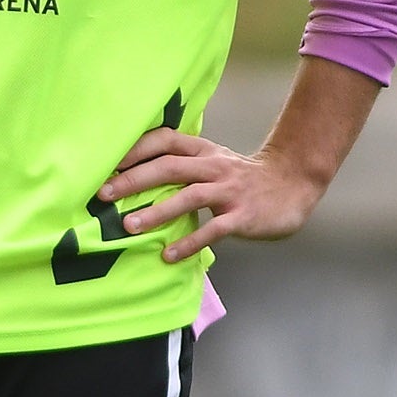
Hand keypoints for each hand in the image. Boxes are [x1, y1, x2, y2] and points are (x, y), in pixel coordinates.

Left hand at [102, 126, 331, 264]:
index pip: (165, 141)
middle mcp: (214, 167)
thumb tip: (136, 174)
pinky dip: (190, 242)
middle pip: (169, 167)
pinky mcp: (242, 216)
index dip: (136, 150)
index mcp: (204, 151)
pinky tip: (169, 256)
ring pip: (188, 197)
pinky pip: (213, 229)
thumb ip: (183, 163)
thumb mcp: (214, 161)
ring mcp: (229, 192)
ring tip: (129, 227)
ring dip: (156, 212)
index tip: (107, 162)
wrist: (293, 184)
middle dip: (133, 180)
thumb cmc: (244, 178)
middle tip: (103, 194)